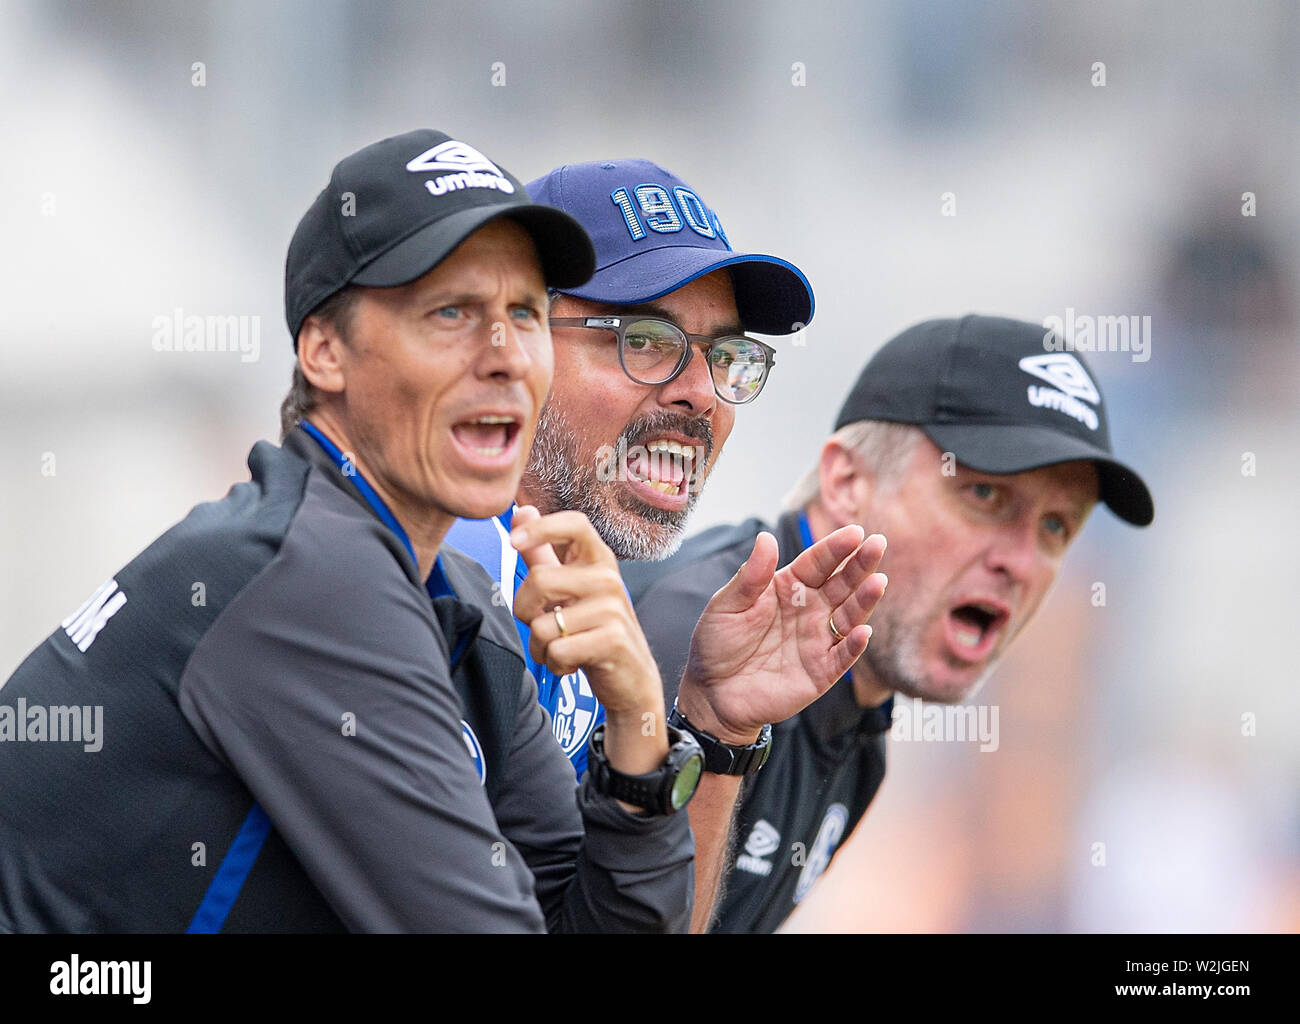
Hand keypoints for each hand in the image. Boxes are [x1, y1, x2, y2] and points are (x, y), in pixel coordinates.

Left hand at [510, 506, 666, 777]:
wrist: (631, 679)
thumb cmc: (594, 629)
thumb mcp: (570, 588)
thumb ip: (543, 551)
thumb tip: (522, 511)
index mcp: (598, 560)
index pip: (574, 524)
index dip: (540, 528)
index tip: (513, 541)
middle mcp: (608, 579)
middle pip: (539, 579)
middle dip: (524, 610)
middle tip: (542, 623)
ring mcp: (613, 609)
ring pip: (542, 624)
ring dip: (540, 646)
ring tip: (563, 647)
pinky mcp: (612, 640)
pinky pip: (556, 650)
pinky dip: (554, 664)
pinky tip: (574, 663)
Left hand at [676, 526, 887, 744]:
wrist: (712, 693)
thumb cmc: (718, 644)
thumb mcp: (727, 605)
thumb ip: (750, 575)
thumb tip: (766, 538)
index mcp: (788, 588)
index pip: (818, 563)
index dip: (836, 548)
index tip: (855, 533)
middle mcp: (809, 610)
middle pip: (842, 584)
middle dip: (861, 565)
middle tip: (878, 545)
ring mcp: (817, 641)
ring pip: (849, 617)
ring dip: (865, 601)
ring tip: (878, 582)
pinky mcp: (820, 672)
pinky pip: (842, 657)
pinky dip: (854, 645)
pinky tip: (863, 631)